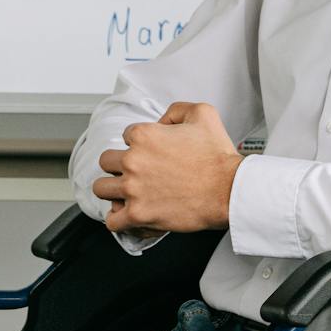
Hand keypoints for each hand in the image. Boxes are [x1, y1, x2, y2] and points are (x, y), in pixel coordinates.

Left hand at [92, 101, 242, 234]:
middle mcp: (133, 160)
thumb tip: (162, 121)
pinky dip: (118, 219)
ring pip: (101, 188)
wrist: (229, 189)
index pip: (125, 136)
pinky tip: (128, 214)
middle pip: (107, 161)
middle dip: (120, 165)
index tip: (151, 153)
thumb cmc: (218, 157)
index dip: (139, 144)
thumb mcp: (203, 114)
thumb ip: (176, 110)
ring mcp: (133, 189)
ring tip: (127, 193)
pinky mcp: (138, 214)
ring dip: (113, 190)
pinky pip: (112, 220)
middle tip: (137, 172)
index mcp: (144, 135)